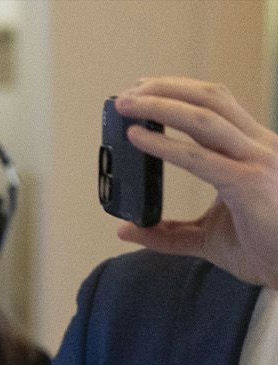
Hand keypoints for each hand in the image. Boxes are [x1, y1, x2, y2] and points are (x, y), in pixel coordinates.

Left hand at [115, 77, 277, 287]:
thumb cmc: (263, 250)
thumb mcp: (208, 238)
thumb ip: (168, 233)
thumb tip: (126, 229)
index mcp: (255, 150)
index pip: (218, 105)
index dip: (180, 92)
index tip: (144, 89)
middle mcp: (260, 147)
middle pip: (211, 99)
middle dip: (165, 89)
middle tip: (126, 93)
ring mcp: (257, 161)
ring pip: (204, 117)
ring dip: (160, 105)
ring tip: (125, 104)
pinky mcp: (248, 183)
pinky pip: (199, 157)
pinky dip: (164, 145)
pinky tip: (137, 139)